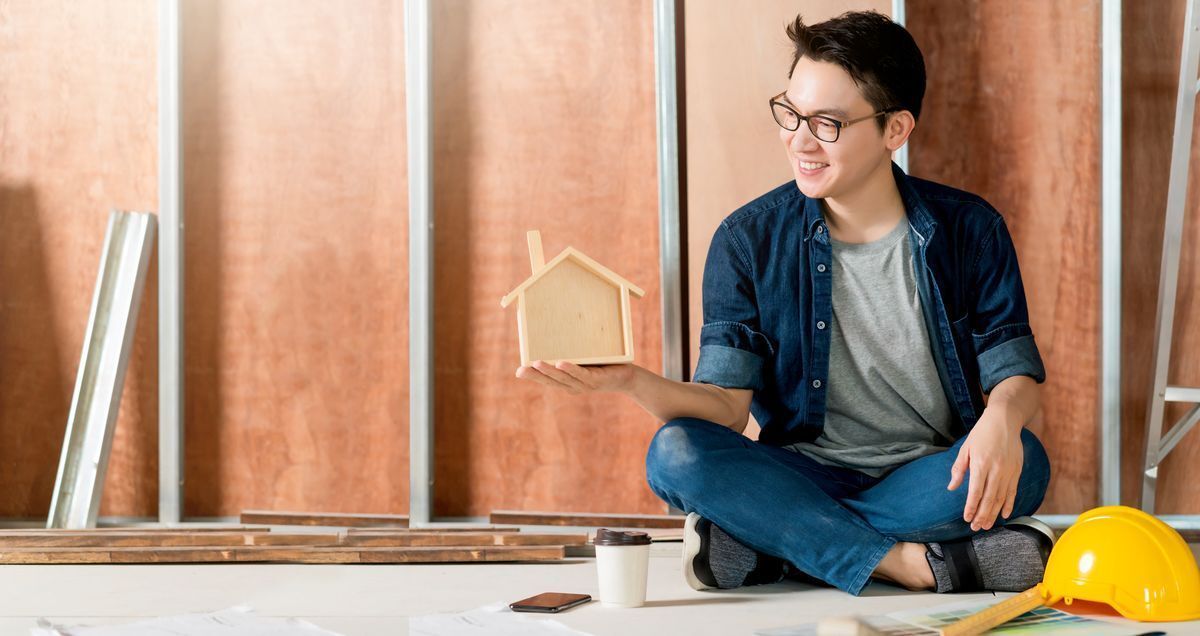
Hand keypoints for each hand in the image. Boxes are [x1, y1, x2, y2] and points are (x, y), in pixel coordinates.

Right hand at [515, 360, 636, 394]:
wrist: (627, 377)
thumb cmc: (603, 366)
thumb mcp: (584, 360)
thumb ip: (570, 354)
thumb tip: (556, 336)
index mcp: (568, 382)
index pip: (547, 380)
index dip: (533, 377)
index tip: (519, 371)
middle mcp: (574, 386)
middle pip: (552, 381)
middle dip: (536, 376)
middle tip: (521, 370)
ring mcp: (585, 384)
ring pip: (564, 378)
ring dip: (549, 371)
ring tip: (536, 363)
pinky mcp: (596, 379)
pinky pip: (582, 374)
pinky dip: (570, 369)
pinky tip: (561, 363)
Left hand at [947, 405, 1024, 531]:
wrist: (1005, 420)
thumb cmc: (982, 433)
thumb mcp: (965, 448)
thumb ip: (958, 469)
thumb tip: (952, 487)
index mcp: (980, 463)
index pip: (975, 491)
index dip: (971, 507)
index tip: (966, 518)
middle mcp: (996, 469)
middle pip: (989, 498)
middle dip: (982, 515)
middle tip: (975, 527)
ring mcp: (1009, 471)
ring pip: (1001, 498)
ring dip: (994, 514)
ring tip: (986, 525)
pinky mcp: (1017, 471)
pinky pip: (1013, 492)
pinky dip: (1009, 505)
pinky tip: (1005, 515)